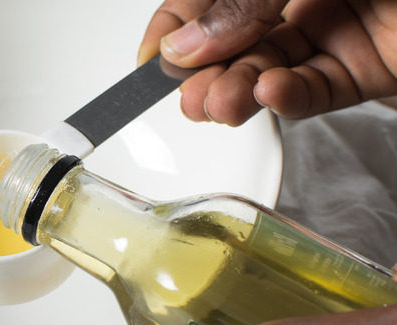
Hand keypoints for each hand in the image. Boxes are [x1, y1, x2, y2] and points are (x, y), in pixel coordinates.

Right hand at [137, 0, 396, 125]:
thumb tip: (186, 42)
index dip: (176, 24)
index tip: (151, 60)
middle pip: (235, 35)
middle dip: (206, 68)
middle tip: (190, 95)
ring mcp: (336, 28)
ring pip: (269, 67)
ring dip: (239, 90)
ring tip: (221, 104)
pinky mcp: (368, 68)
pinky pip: (317, 88)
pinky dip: (290, 98)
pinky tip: (271, 95)